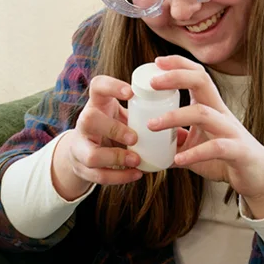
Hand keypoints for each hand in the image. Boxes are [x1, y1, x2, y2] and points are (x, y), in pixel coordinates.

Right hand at [51, 75, 143, 199]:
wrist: (85, 149)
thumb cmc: (113, 127)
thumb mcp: (121, 115)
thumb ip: (143, 115)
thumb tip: (183, 128)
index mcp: (97, 104)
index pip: (97, 86)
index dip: (111, 86)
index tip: (131, 93)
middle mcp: (85, 122)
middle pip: (89, 119)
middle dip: (113, 129)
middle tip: (135, 137)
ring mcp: (80, 146)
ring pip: (91, 154)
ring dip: (116, 158)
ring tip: (136, 160)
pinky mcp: (82, 167)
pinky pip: (98, 176)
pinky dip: (119, 177)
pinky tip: (137, 174)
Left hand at [146, 55, 263, 215]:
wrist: (259, 177)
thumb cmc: (227, 158)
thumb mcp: (197, 145)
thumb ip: (177, 140)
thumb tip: (150, 140)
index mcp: (211, 107)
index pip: (197, 75)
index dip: (178, 65)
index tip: (157, 62)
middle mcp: (221, 113)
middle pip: (202, 82)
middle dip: (176, 77)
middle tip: (152, 82)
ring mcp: (231, 131)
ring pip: (203, 113)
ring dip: (175, 116)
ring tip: (152, 125)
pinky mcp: (238, 151)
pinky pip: (216, 148)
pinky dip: (195, 153)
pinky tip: (178, 159)